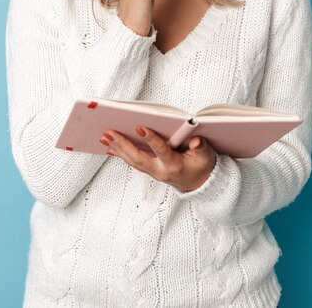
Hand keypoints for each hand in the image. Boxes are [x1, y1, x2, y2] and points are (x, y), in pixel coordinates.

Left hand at [100, 127, 216, 192]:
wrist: (199, 184)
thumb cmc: (202, 166)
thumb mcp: (207, 156)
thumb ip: (201, 147)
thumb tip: (195, 141)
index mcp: (174, 166)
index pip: (161, 151)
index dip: (151, 140)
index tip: (140, 127)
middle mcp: (160, 171)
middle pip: (138, 158)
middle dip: (123, 145)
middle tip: (109, 132)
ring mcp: (153, 172)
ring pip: (132, 161)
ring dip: (117, 148)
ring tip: (105, 136)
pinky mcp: (149, 170)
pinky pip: (132, 162)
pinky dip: (120, 154)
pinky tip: (110, 147)